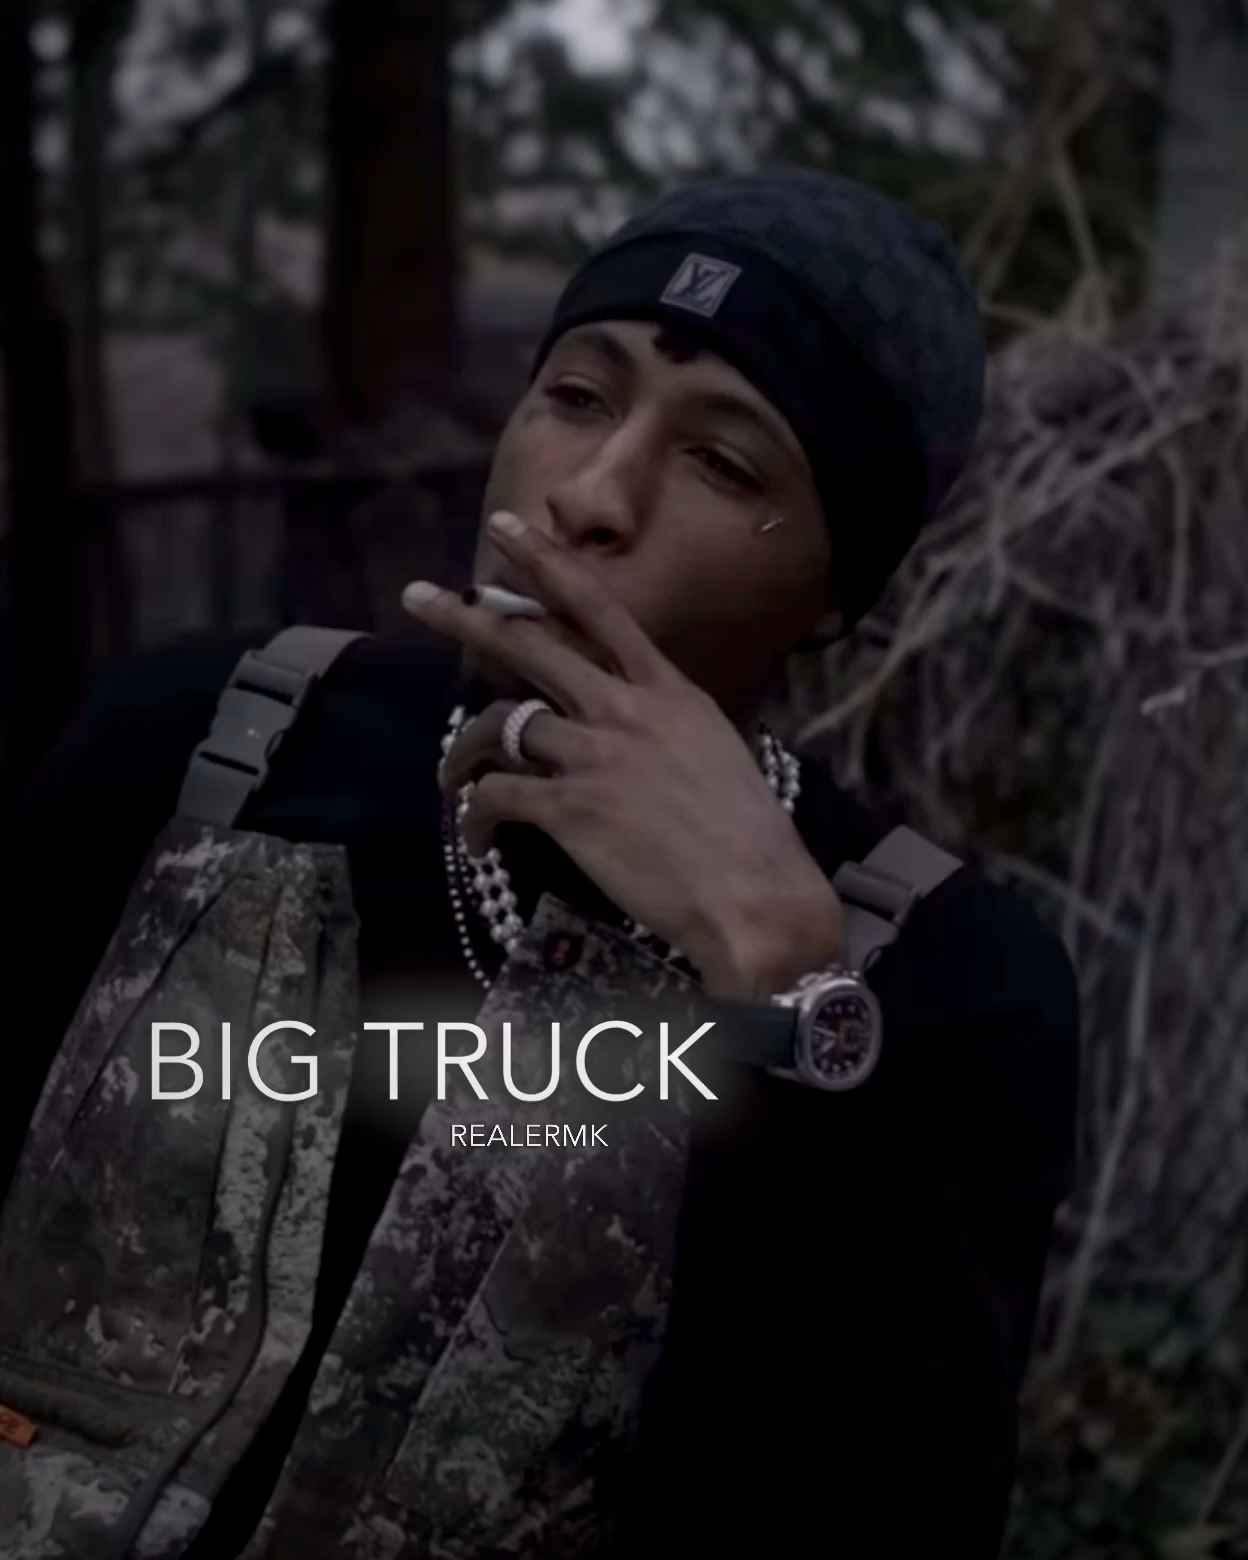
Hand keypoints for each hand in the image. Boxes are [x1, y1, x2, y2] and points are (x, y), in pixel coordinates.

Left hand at [402, 510, 845, 999]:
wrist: (752, 895)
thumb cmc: (747, 835)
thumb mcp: (717, 752)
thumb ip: (669, 725)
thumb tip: (641, 724)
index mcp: (667, 690)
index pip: (598, 607)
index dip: (546, 563)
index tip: (507, 529)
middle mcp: (624, 709)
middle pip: (530, 644)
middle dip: (465, 615)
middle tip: (417, 597)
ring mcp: (593, 756)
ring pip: (499, 724)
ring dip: (462, 748)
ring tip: (449, 774)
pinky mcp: (568, 808)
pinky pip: (497, 797)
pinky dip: (476, 817)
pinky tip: (478, 841)